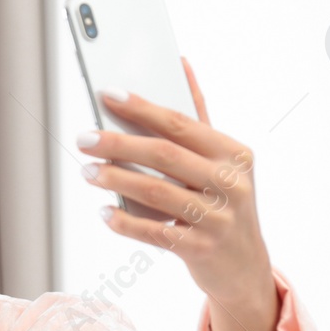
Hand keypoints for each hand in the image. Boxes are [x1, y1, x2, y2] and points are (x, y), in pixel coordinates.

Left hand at [76, 57, 274, 311]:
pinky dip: (126, 222)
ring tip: (87, 172)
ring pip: (157, 193)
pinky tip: (104, 212)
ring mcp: (219, 219)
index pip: (180, 124)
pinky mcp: (201, 249)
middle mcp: (231, 183)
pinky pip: (155, 233)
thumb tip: (181, 64)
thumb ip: (198, 117)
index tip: (107, 94)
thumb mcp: (221, 161)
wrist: (245, 266)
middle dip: (118, 144)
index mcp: (234, 153)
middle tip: (84, 138)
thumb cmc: (224, 203)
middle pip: (165, 155)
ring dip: (115, 180)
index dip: (142, 108)